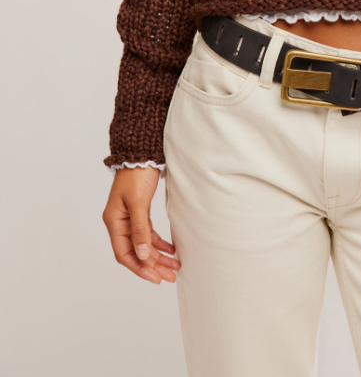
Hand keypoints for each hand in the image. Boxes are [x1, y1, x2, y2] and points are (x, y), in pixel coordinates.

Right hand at [102, 166, 180, 284]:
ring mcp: (129, 218)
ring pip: (143, 244)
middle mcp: (119, 222)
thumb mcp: (138, 202)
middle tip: (170, 277)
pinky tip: (171, 250)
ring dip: (158, 256)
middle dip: (152, 266)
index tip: (156, 278)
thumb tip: (142, 254)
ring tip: (175, 267)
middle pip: (135, 252)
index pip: (124, 253)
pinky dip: (159, 243)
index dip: (139, 268)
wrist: (142, 153)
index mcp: (114, 221)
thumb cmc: (136, 174)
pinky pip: (148, 233)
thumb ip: (140, 228)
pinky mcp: (139, 212)